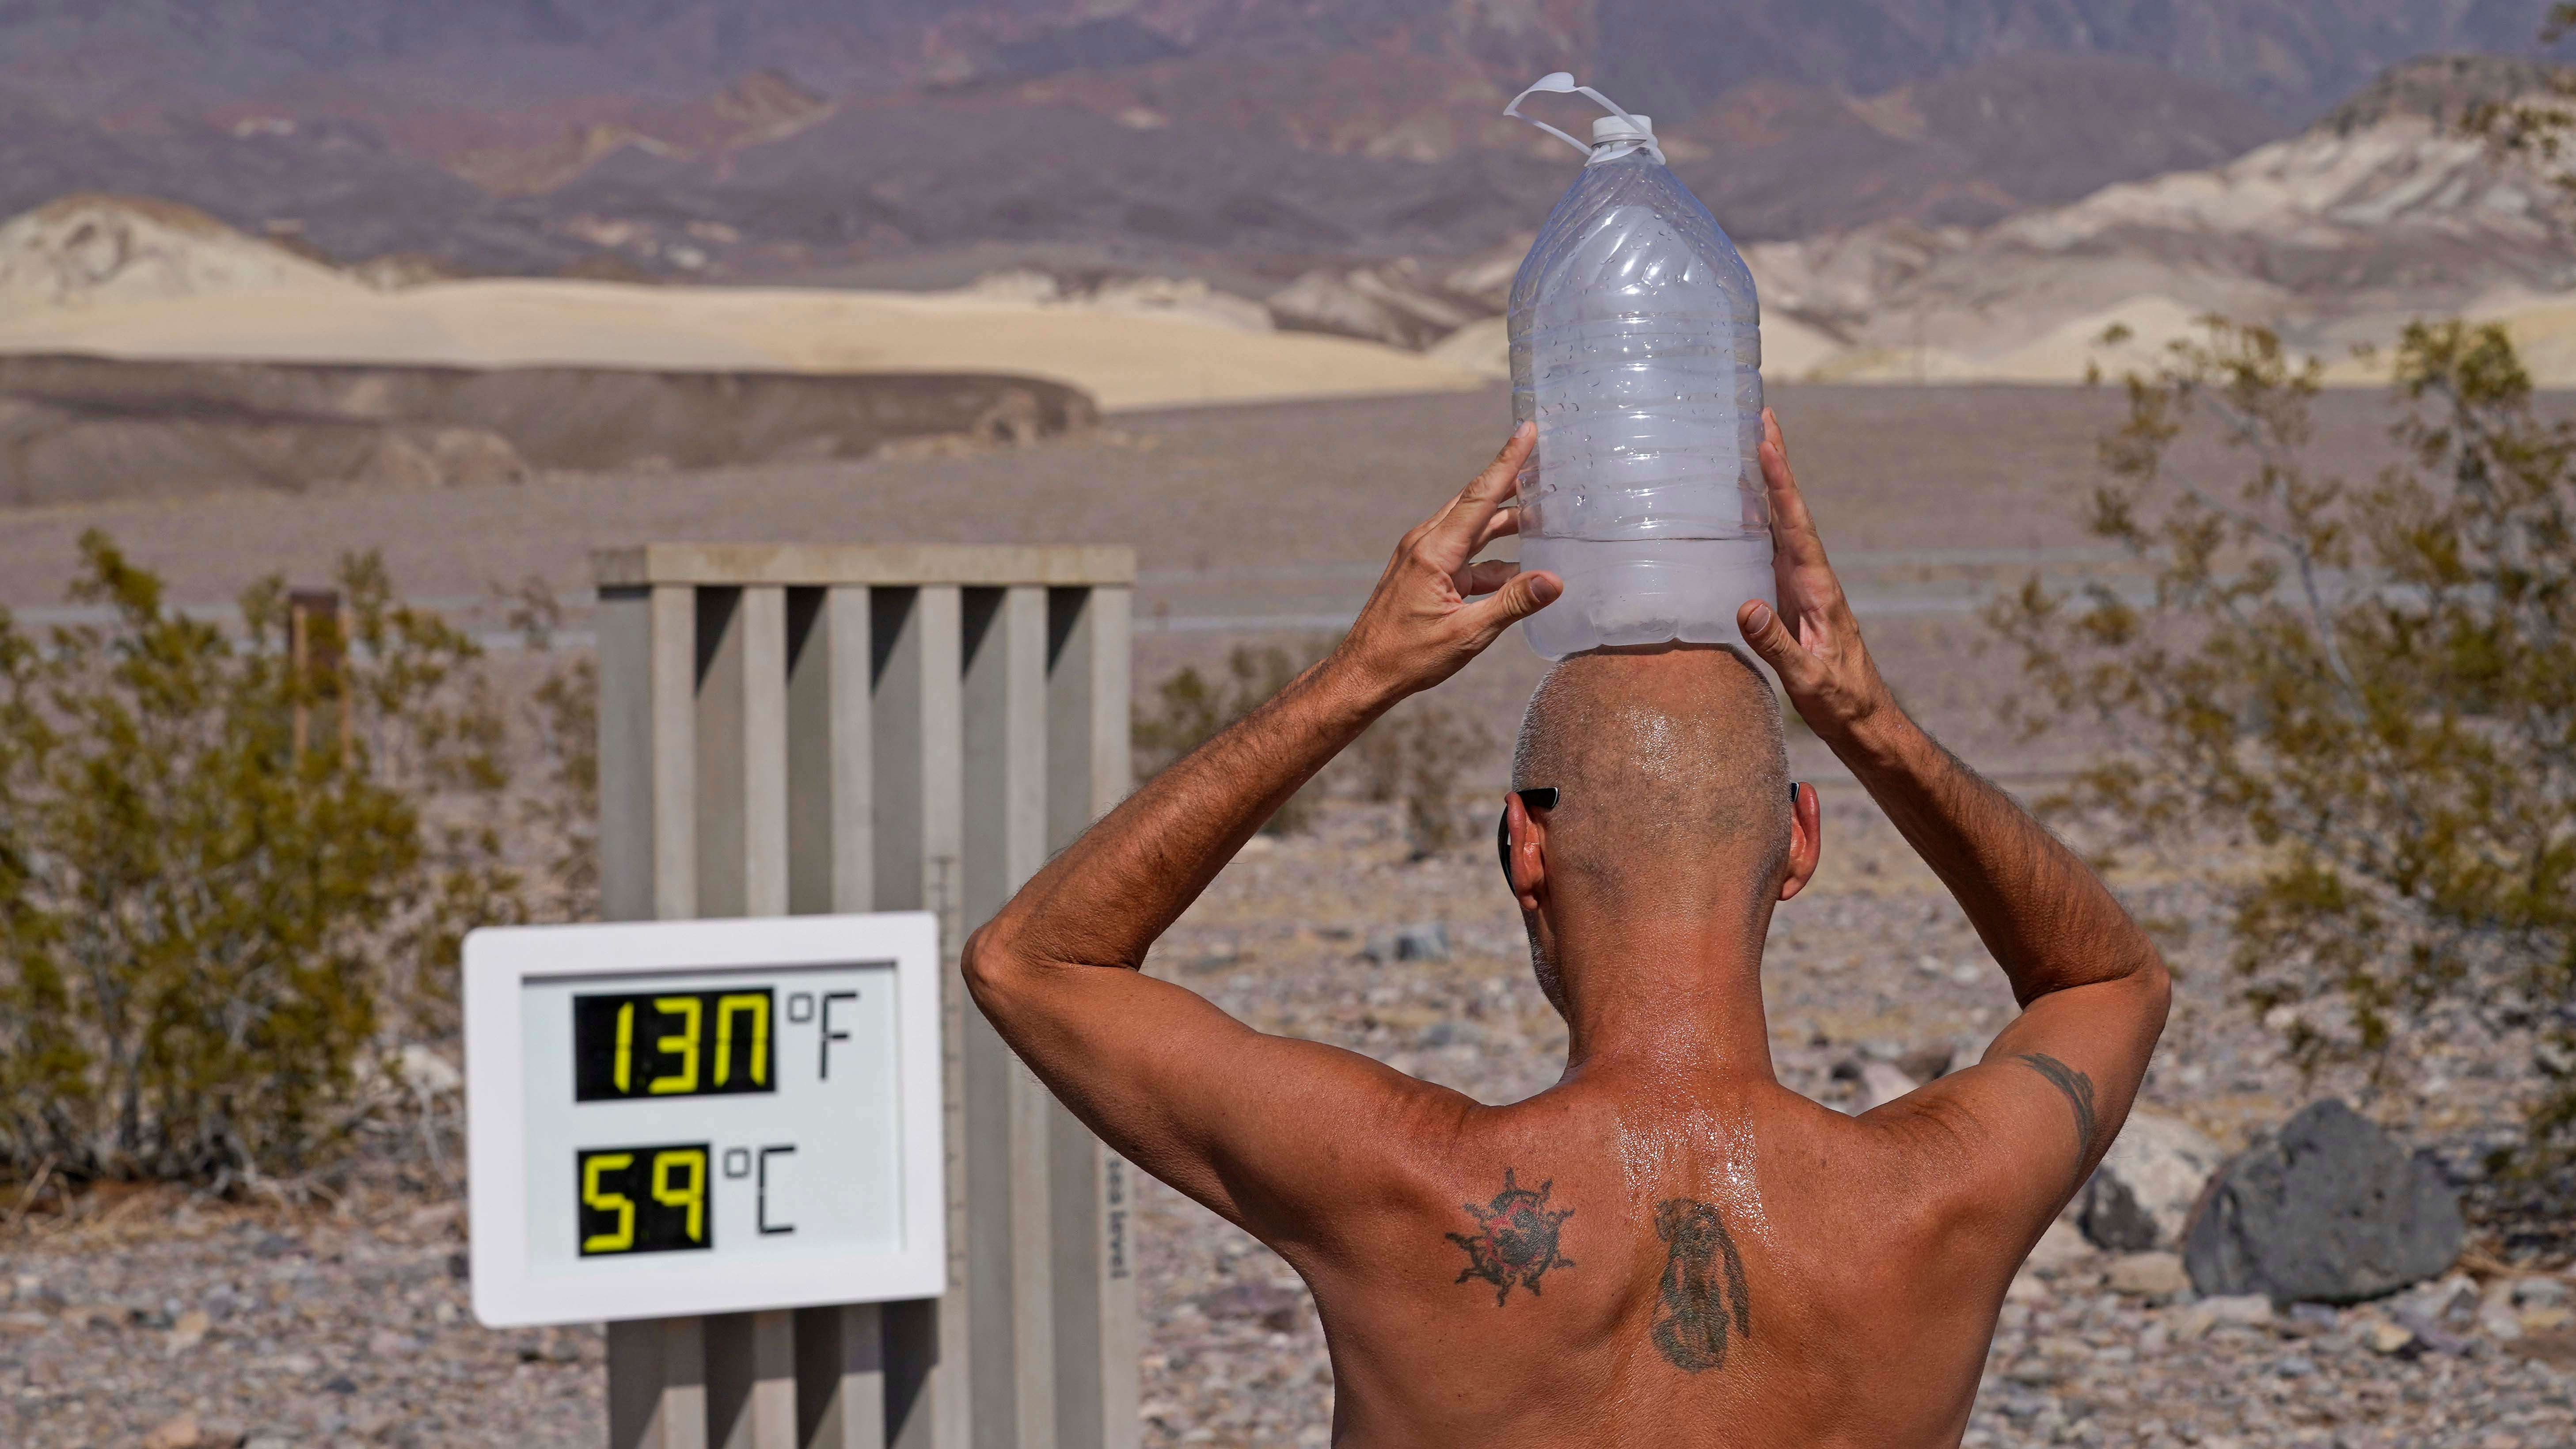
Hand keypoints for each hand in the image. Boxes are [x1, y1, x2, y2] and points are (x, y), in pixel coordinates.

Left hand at [1334, 423, 1559, 702]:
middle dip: (1511, 483)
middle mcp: (1426, 544)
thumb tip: (1554, 581)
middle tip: (1545, 463)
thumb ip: (1512, 603)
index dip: (1508, 462)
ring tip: (1543, 517)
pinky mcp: (1423, 572)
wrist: (1363, 673)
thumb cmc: (1408, 656)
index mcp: (1435, 551)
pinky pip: (1465, 555)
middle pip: (1477, 504)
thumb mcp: (1467, 634)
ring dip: (1505, 524)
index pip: (1480, 496)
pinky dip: (1492, 559)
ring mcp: (1423, 557)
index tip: (1527, 430)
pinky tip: (1519, 570)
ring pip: (1472, 529)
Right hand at [1735, 409, 1898, 744]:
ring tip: (1744, 446)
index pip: (1796, 523)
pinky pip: (1768, 551)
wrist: (1864, 721)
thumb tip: (1745, 607)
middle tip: (1758, 417)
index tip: (1766, 439)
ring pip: (1777, 525)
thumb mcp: (1809, 679)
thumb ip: (1778, 645)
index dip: (1780, 481)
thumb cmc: (1841, 702)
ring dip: (1763, 487)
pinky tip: (1735, 510)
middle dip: (1774, 465)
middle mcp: (1810, 577)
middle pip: (1788, 510)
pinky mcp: (1789, 600)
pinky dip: (1754, 522)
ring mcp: (1799, 586)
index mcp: (1818, 587)